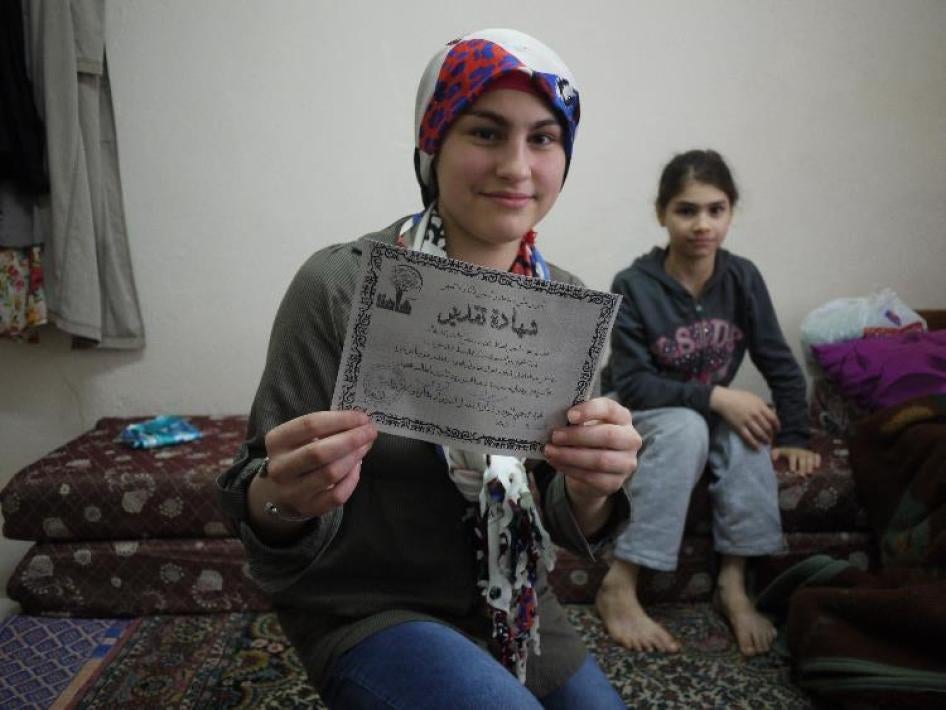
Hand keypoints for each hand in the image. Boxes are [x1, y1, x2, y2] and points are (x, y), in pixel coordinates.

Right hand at [249, 410, 376, 530]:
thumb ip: (325, 428)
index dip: (340, 419)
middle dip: (351, 439)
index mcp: (276, 441)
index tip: (362, 417)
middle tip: (370, 432)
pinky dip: (352, 478)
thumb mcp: (300, 437)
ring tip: (365, 446)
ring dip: (354, 457)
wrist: (281, 491)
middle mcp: (280, 467)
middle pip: (320, 451)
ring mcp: (293, 491)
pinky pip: (337, 494)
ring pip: (331, 473)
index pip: (310, 425)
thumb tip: (360, 422)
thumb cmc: (297, 454)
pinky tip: (357, 466)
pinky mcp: (308, 508)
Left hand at [544, 397, 641, 534]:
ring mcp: (626, 463)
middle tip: (554, 436)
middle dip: (577, 436)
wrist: (593, 469)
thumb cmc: (587, 438)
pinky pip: (592, 477)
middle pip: (608, 436)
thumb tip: (554, 417)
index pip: (610, 409)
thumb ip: (575, 419)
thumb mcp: (584, 424)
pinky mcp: (615, 482)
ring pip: (600, 460)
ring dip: (570, 455)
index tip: (569, 415)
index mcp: (622, 418)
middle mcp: (631, 439)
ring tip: (550, 451)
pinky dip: (570, 469)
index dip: (590, 410)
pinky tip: (556, 462)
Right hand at [709, 387, 779, 449]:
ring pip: (760, 433)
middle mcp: (755, 414)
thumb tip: (772, 412)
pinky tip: (757, 448)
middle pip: (767, 427)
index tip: (777, 430)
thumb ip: (762, 405)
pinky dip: (754, 444)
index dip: (777, 426)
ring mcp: (747, 421)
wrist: (723, 400)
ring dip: (765, 440)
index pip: (773, 418)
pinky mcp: (739, 427)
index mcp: (760, 406)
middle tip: (771, 437)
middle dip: (771, 434)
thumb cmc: (738, 397)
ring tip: (766, 442)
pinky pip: (748, 438)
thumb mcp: (753, 397)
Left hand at [771, 447, 821, 475]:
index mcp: (792, 453)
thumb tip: (773, 458)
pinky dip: (817, 460)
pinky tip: (817, 466)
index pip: (793, 458)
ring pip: (810, 459)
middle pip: (802, 460)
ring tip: (809, 472)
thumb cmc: (786, 451)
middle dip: (802, 467)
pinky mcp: (813, 454)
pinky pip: (817, 456)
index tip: (793, 470)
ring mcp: (807, 453)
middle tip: (802, 475)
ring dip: (810, 466)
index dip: (793, 464)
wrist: (795, 442)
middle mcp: (800, 453)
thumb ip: (775, 454)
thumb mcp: (779, 451)